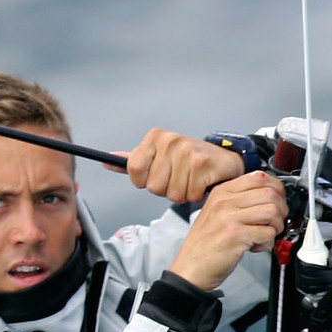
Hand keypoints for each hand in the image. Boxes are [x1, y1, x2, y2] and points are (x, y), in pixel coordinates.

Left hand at [127, 129, 244, 203]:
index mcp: (155, 137)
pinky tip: (202, 182)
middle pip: (153, 186)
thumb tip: (107, 162)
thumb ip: (133, 161)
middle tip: (180, 177)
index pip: (134, 170)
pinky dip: (196, 194)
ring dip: (183, 193)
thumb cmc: (189, 160)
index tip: (159, 174)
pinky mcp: (202, 164)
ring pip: (172, 193)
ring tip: (191, 180)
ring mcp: (186, 151)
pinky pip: (189, 195)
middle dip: (166, 189)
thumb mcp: (158, 156)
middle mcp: (170, 140)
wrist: (224, 158)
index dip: (145, 180)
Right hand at [167, 170, 287, 292]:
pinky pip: (267, 233)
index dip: (276, 189)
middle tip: (274, 223)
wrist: (190, 268)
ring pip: (272, 211)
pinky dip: (268, 243)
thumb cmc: (204, 245)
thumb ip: (239, 201)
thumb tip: (270, 196)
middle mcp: (225, 201)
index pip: (259, 177)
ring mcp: (229, 217)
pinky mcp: (236, 236)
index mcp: (222, 192)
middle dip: (280, 210)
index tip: (277, 202)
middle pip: (270, 193)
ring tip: (265, 235)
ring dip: (276, 226)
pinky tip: (256, 246)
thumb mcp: (216, 213)